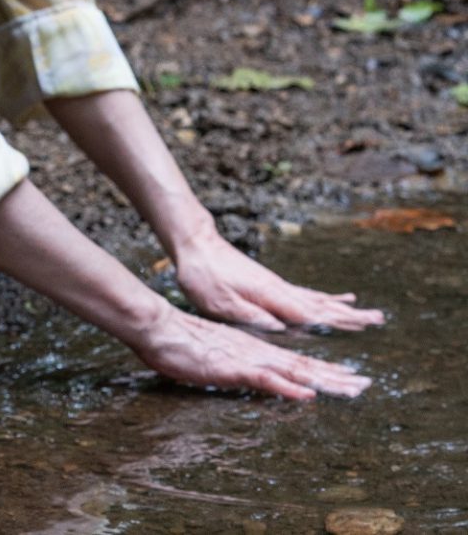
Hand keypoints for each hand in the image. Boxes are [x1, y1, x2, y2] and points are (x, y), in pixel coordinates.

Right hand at [132, 304, 371, 399]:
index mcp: (255, 351)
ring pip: (293, 372)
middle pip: (303, 367)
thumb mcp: (215, 357)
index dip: (325, 371)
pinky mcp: (232, 367)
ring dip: (324, 381)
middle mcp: (258, 353)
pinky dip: (288, 388)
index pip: (296, 363)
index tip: (351, 379)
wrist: (158, 328)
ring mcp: (247, 359)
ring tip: (351, 389)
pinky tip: (306, 394)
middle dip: (337, 377)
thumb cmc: (180, 343)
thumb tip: (252, 374)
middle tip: (367, 386)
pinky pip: (265, 380)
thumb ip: (236, 365)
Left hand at [173, 230, 384, 332]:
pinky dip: (325, 299)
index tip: (362, 328)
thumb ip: (250, 316)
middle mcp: (279, 289)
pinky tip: (339, 299)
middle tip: (379, 319)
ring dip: (343, 308)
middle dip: (349, 315)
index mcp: (269, 296)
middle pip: (321, 305)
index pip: (308, 313)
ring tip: (369, 314)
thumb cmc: (202, 275)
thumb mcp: (219, 302)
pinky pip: (305, 294)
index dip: (334, 323)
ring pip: (317, 299)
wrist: (196, 244)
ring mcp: (276, 285)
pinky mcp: (270, 283)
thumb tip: (281, 329)